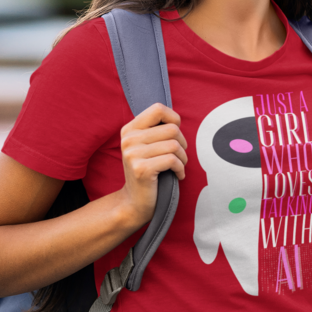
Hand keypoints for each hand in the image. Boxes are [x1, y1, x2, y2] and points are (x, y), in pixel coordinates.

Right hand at [119, 103, 187, 227]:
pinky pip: (172, 160)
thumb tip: (177, 119)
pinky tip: (177, 175)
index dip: (173, 119)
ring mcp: (133, 154)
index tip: (175, 134)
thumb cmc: (149, 171)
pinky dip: (180, 169)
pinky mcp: (141, 169)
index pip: (158, 109)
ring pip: (174, 145)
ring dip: (183, 158)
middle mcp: (129, 139)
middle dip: (182, 143)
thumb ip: (157, 130)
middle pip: (172, 129)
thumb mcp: (147, 146)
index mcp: (129, 129)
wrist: (134, 202)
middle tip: (179, 156)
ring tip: (178, 166)